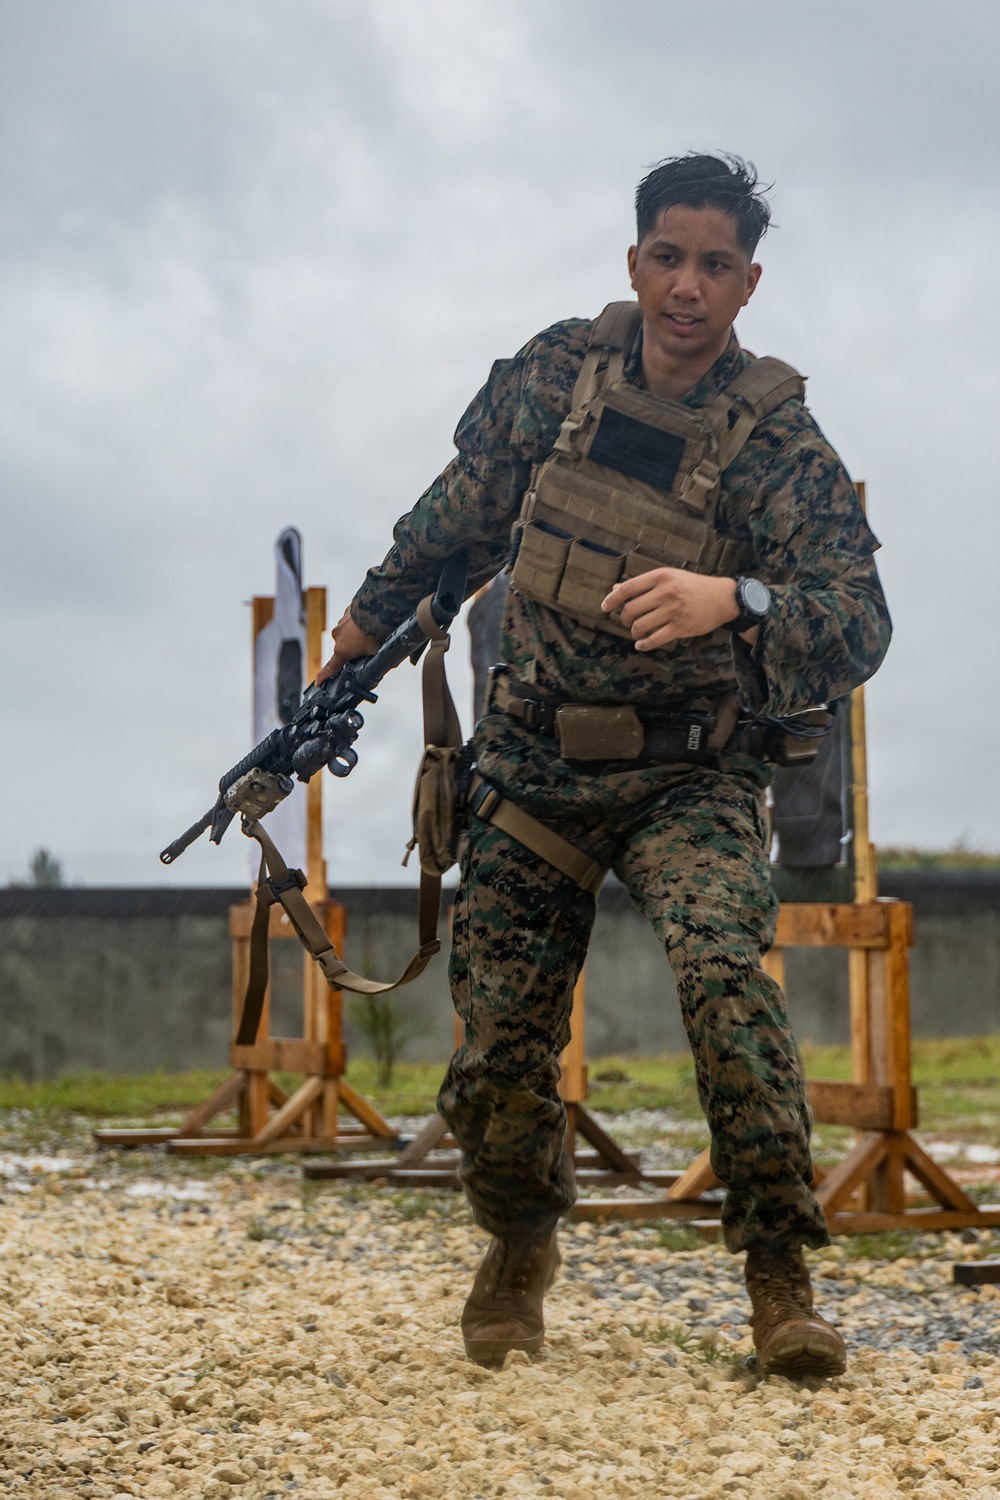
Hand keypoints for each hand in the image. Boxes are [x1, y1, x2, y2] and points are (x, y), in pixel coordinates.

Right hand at [315, 609, 379, 683]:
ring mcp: (341, 623)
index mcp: (343, 651)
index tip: (318, 682)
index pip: (330, 668)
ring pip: (349, 634)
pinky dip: (360, 623)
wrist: (379, 607)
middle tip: (371, 648)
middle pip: (345, 649)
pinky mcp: (347, 612)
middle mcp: (338, 637)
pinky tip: (371, 622)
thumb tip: (389, 665)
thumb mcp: (379, 653)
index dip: (324, 676)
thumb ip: (380, 661)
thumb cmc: (377, 631)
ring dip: (358, 635)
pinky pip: (352, 621)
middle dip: (356, 650)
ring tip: (374, 633)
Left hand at [601, 567, 754, 649]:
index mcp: (661, 576)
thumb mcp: (669, 577)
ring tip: (636, 631)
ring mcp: (673, 610)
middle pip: (631, 609)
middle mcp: (666, 592)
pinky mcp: (681, 627)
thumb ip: (644, 584)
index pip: (628, 588)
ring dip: (634, 631)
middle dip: (624, 618)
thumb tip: (616, 589)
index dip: (612, 599)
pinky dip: (644, 644)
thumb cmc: (692, 586)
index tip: (604, 607)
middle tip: (627, 621)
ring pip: (640, 626)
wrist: (723, 597)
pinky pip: (655, 639)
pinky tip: (641, 644)